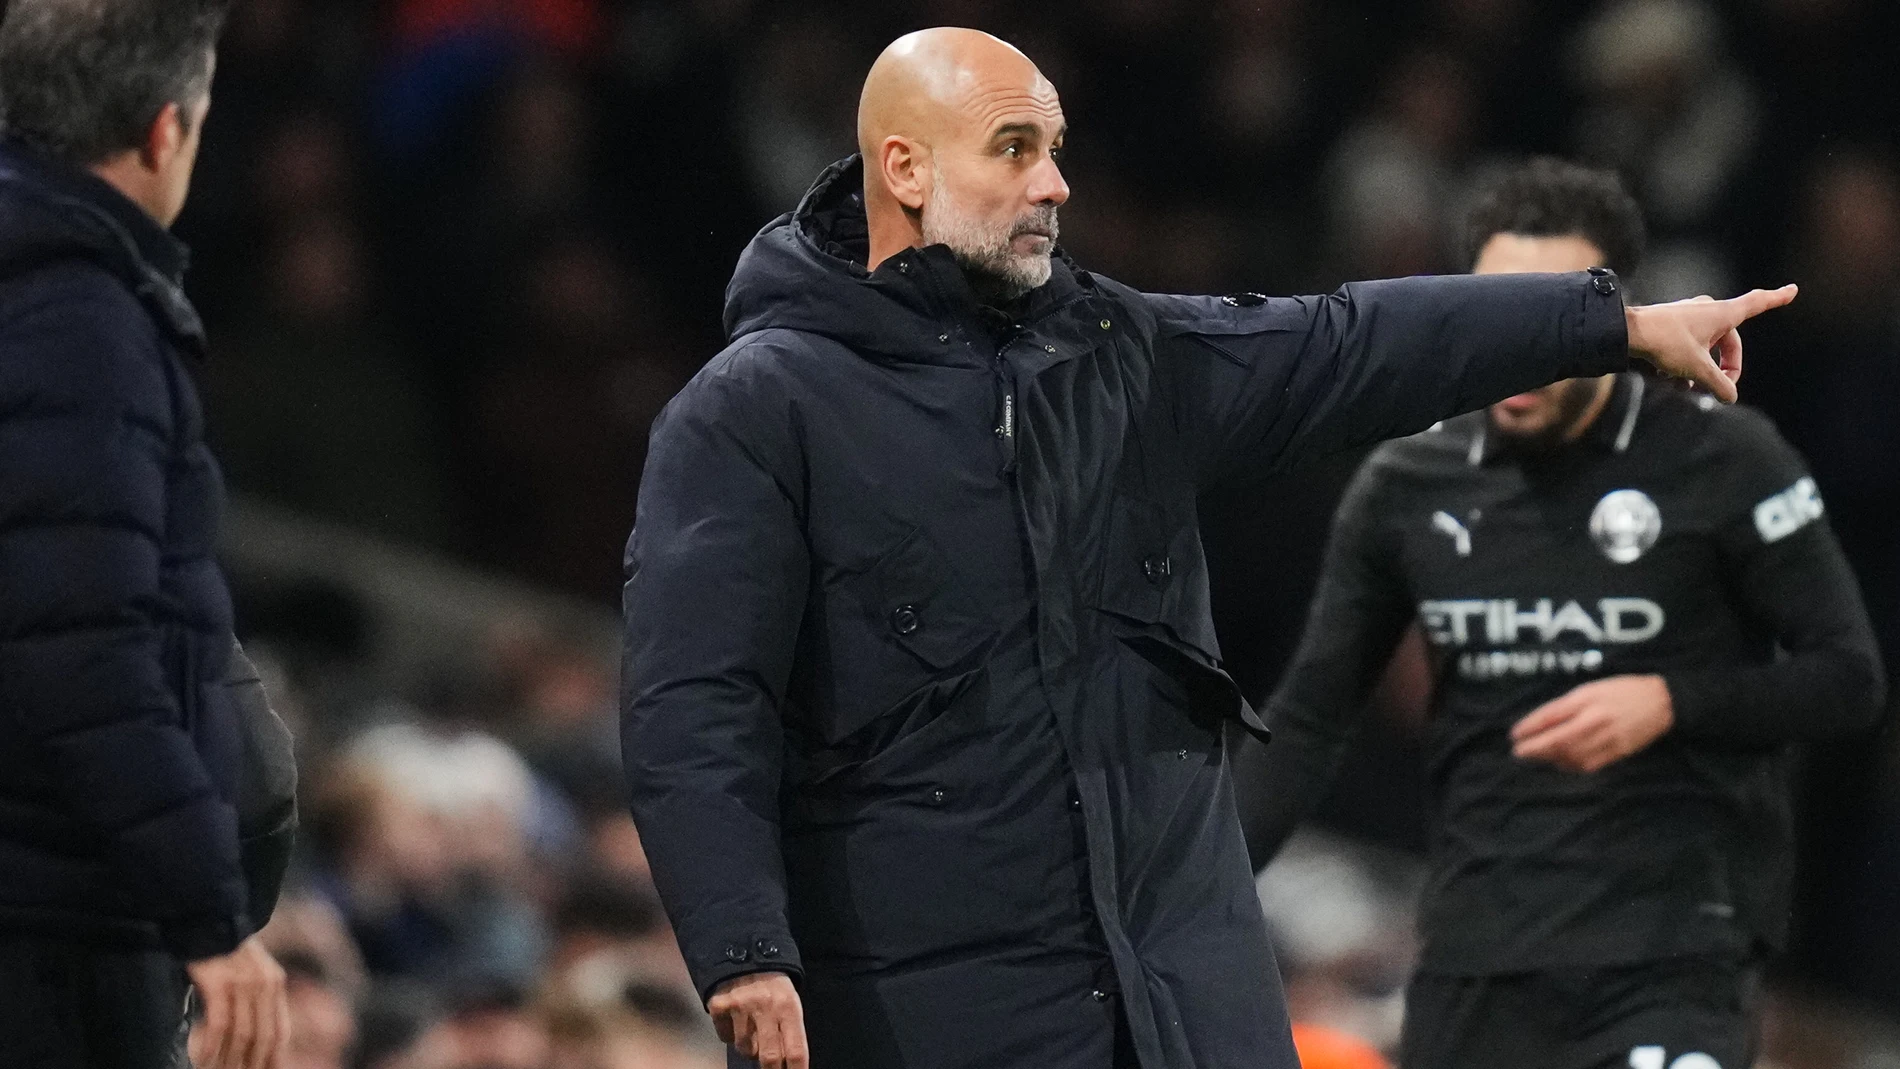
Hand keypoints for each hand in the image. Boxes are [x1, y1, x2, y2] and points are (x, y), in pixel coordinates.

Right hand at [185, 936, 287, 1068]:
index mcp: (274, 982)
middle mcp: (264, 982)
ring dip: (229, 1061)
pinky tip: (203, 1060)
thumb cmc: (220, 947)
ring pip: (242, 1034)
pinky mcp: (218, 980)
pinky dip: (212, 1046)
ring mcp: (242, 981)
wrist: (204, 914)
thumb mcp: (247, 971)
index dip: (273, 1060)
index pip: (279, 1031)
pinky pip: (219, 1023)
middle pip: (262, 1037)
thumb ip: (254, 999)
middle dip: (251, 1065)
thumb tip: (254, 1039)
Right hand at [709, 971, 808, 1068]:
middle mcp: (766, 1006)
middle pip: (769, 1057)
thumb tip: (789, 1063)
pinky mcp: (721, 1005)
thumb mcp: (790, 1001)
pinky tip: (736, 1019)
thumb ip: (790, 1030)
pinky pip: (725, 1037)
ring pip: (745, 1049)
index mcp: (789, 1006)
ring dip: (750, 1047)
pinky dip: (730, 1033)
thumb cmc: (774, 985)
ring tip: (754, 1030)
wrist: (745, 952)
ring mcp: (741, 1006)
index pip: (796, 1050)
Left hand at [1510, 674, 1674, 773]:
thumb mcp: (1591, 689)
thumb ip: (1567, 705)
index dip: (1530, 727)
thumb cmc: (1621, 690)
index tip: (1514, 735)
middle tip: (1518, 752)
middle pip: (1558, 739)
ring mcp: (1608, 738)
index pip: (1551, 715)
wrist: (1662, 702)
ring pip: (1571, 755)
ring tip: (1536, 758)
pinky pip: (1589, 764)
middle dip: (1535, 748)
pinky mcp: (1618, 752)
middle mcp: (1595, 719)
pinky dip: (1571, 766)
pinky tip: (1560, 763)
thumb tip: (1542, 722)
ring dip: (1550, 759)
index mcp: (1587, 699)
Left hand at [1624, 285, 1796, 402]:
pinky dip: (1685, 361)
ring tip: (1684, 385)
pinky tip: (1668, 377)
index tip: (1792, 290)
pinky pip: (1688, 344)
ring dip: (1700, 368)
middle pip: (1728, 341)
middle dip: (1724, 366)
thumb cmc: (1666, 342)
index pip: (1757, 303)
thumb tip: (1730, 397)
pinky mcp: (1672, 322)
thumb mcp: (1697, 368)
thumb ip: (1718, 384)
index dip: (1776, 299)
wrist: (1626, 331)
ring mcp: (1689, 314)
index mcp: (1722, 313)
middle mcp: (1708, 309)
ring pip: (1706, 346)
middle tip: (1719, 387)